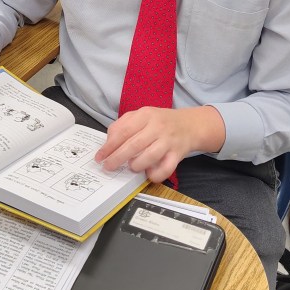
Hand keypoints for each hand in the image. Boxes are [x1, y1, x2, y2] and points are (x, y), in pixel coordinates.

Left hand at [95, 105, 225, 183]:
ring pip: (150, 156)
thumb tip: (108, 141)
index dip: (109, 146)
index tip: (100, 156)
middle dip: (117, 158)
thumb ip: (124, 125)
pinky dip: (155, 174)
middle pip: (134, 145)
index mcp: (145, 115)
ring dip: (136, 165)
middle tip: (108, 167)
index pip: (123, 131)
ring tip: (131, 167)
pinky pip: (166, 168)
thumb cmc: (160, 122)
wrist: (190, 125)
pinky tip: (148, 173)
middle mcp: (157, 127)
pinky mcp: (178, 154)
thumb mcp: (141, 116)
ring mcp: (169, 141)